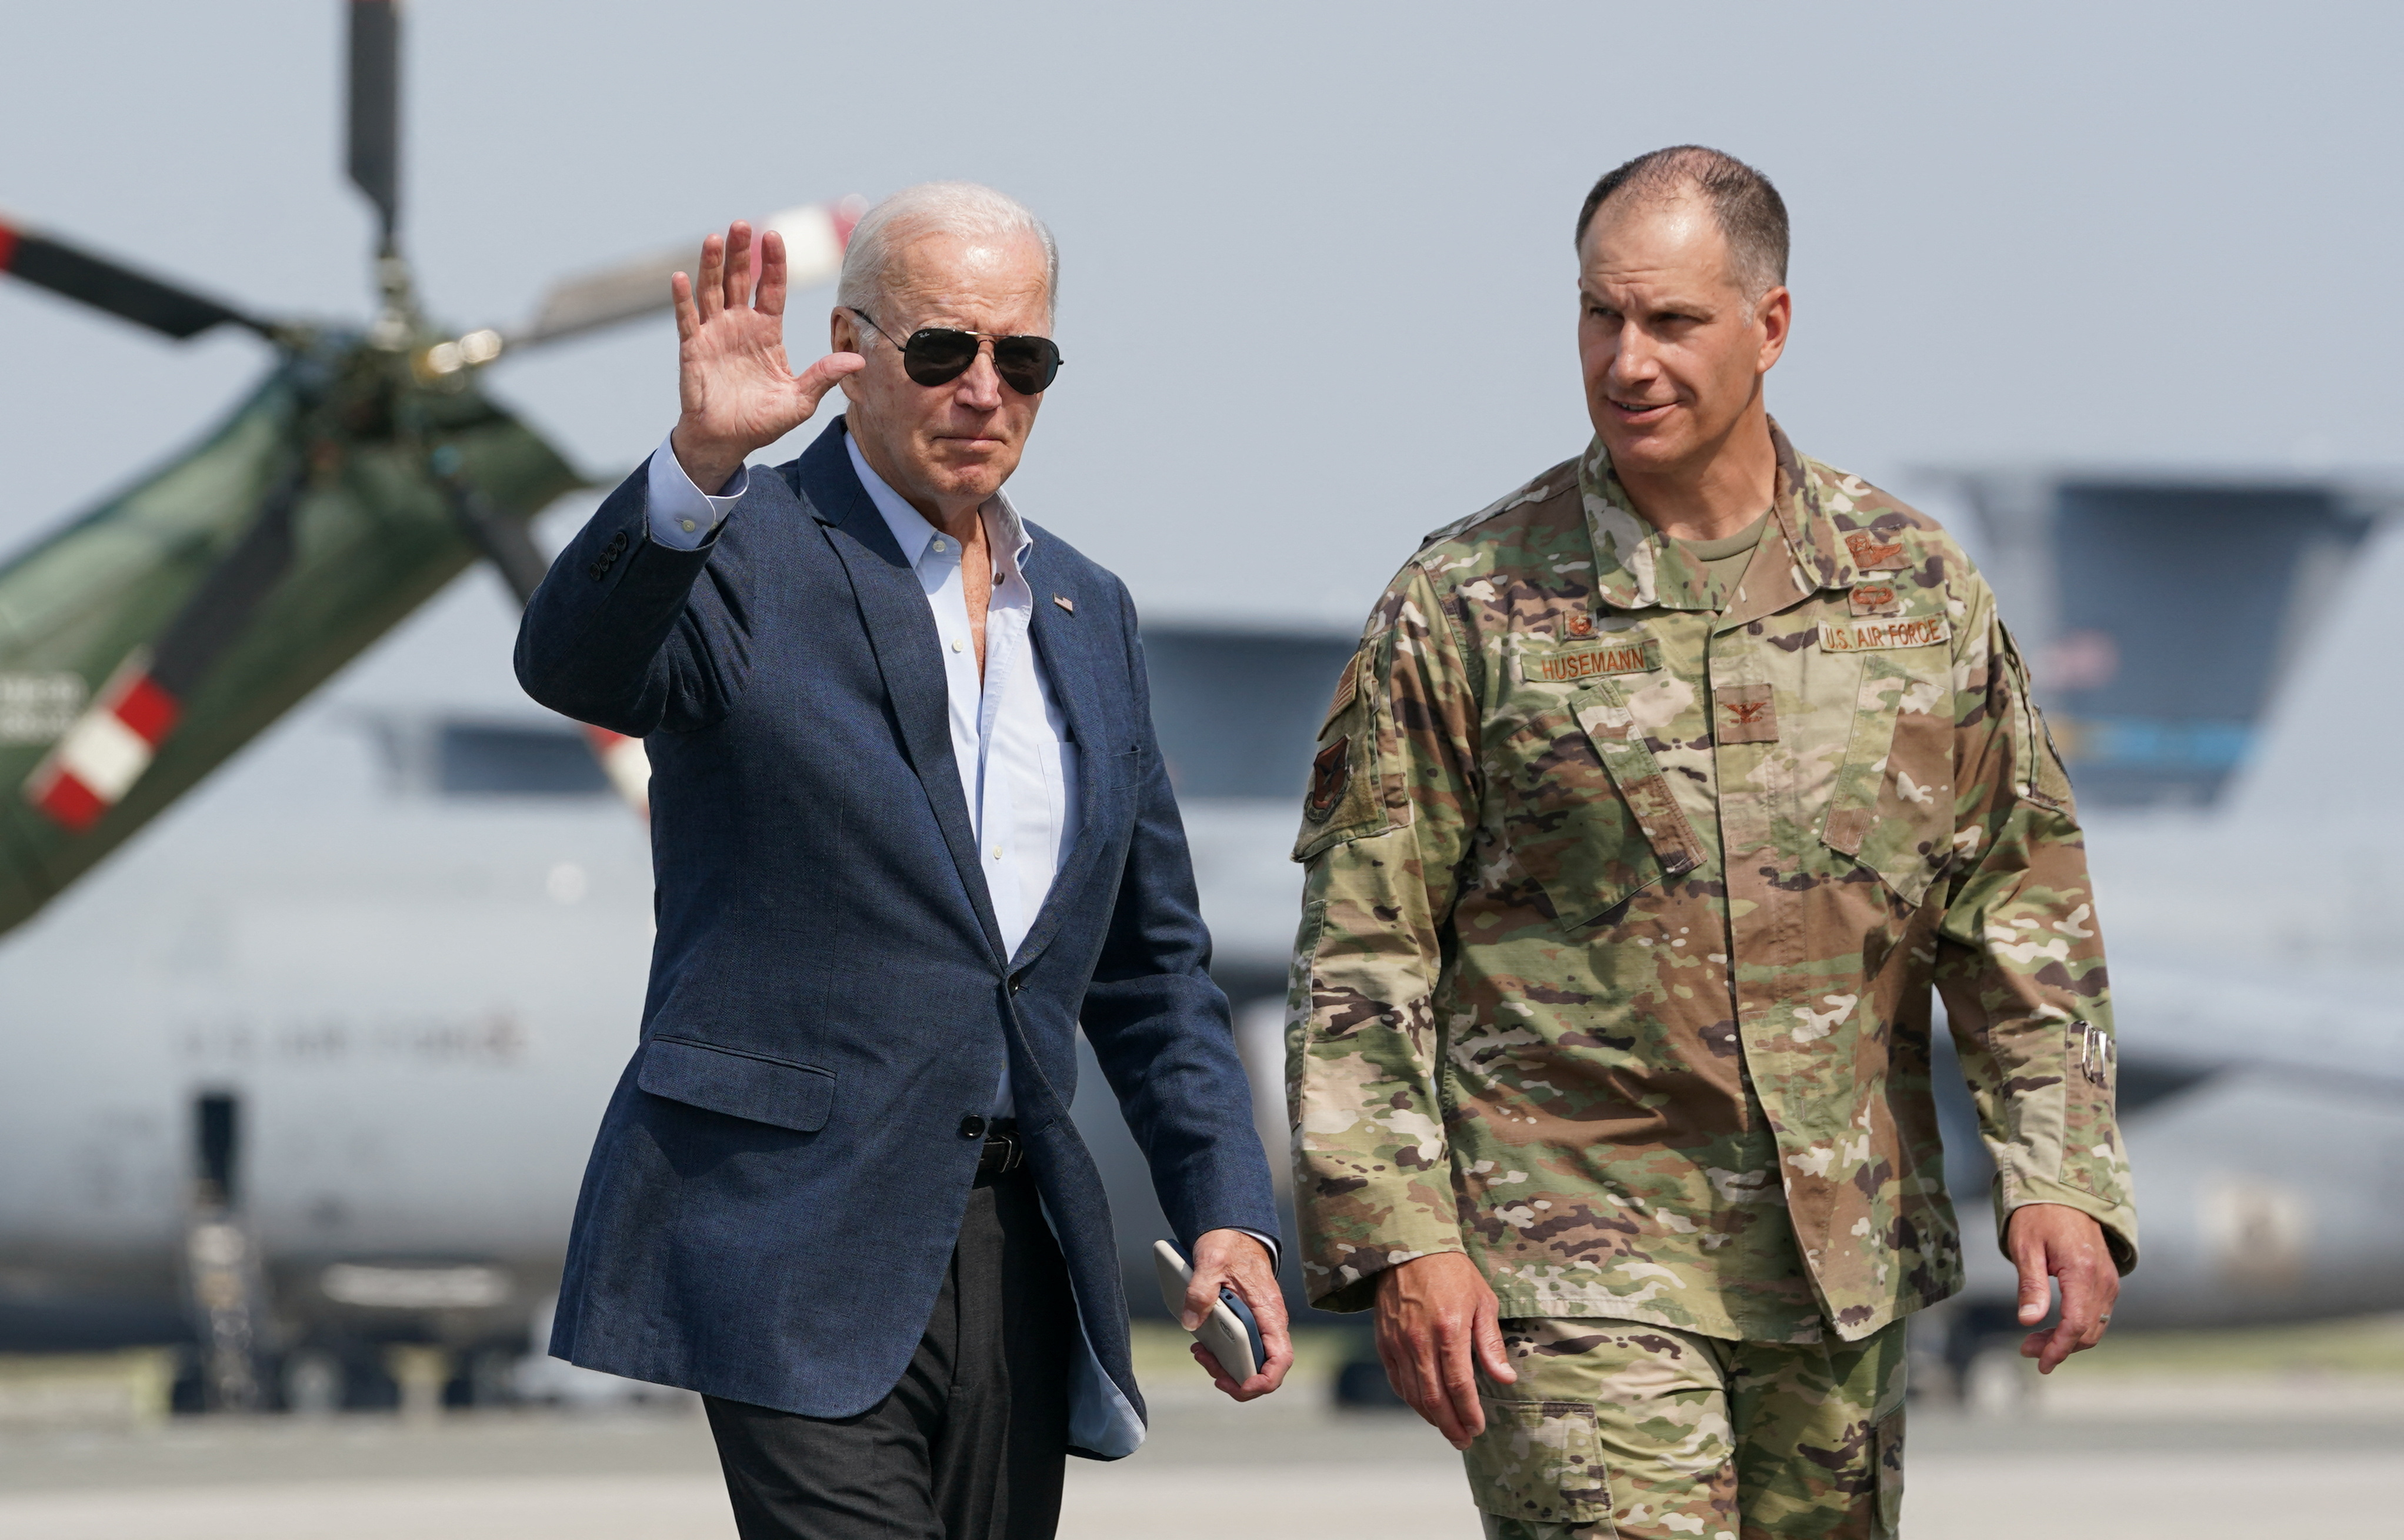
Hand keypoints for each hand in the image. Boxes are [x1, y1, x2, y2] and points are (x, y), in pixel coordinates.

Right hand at [668, 221, 863, 492]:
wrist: (727, 442)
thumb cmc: (762, 421)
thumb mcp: (800, 400)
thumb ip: (824, 376)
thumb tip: (859, 359)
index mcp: (767, 331)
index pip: (772, 288)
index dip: (774, 263)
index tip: (775, 236)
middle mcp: (740, 325)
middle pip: (741, 280)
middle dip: (742, 252)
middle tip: (743, 224)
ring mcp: (714, 333)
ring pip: (712, 290)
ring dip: (712, 264)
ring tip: (715, 238)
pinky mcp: (692, 348)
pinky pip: (687, 319)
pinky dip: (683, 299)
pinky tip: (680, 277)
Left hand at [1184, 1229, 1292, 1401]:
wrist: (1234, 1232)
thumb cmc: (1228, 1245)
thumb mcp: (1211, 1261)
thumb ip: (1201, 1290)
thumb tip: (1191, 1324)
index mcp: (1269, 1313)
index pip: (1280, 1359)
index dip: (1263, 1381)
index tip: (1240, 1386)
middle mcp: (1269, 1324)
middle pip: (1262, 1369)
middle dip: (1235, 1378)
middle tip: (1205, 1363)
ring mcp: (1260, 1325)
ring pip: (1251, 1363)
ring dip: (1226, 1368)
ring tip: (1200, 1353)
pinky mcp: (1248, 1324)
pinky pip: (1241, 1350)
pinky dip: (1223, 1355)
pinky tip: (1203, 1345)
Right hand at [1374, 1251, 1513, 1447]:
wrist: (1409, 1247)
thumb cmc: (1453, 1272)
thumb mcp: (1483, 1301)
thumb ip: (1490, 1343)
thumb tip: (1506, 1379)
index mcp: (1449, 1330)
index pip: (1459, 1386)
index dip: (1470, 1413)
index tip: (1479, 1428)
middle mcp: (1420, 1341)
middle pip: (1434, 1398)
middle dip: (1451, 1426)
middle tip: (1464, 1441)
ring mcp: (1398, 1343)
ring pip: (1413, 1395)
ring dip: (1432, 1418)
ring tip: (1448, 1429)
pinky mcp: (1384, 1342)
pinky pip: (1397, 1381)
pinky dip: (1411, 1400)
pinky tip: (1425, 1407)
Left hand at [2008, 1203, 2119, 1373]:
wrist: (2064, 1192)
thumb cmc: (2038, 1216)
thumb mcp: (2026, 1247)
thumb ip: (2030, 1286)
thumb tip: (2028, 1321)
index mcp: (2082, 1271)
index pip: (2075, 1324)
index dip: (2058, 1348)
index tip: (2040, 1363)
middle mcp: (2103, 1279)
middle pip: (2088, 1330)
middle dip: (2060, 1347)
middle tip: (2027, 1350)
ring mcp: (2109, 1280)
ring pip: (2095, 1326)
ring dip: (2069, 1340)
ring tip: (2035, 1342)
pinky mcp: (2107, 1280)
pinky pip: (2098, 1314)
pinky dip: (2079, 1327)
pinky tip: (2055, 1327)